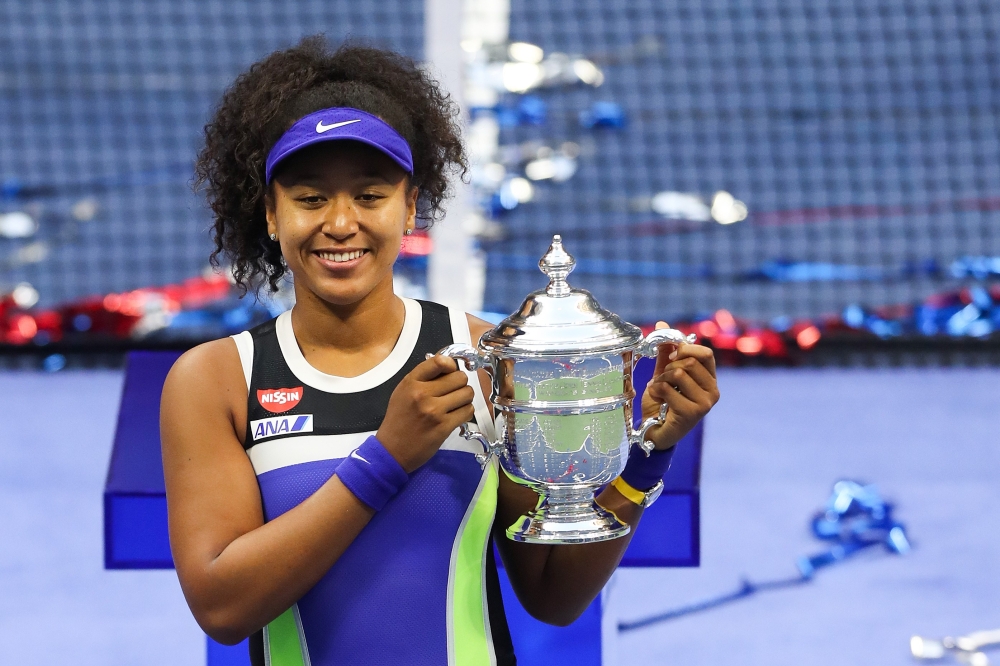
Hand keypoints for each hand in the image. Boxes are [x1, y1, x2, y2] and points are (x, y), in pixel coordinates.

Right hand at [377, 355, 475, 472]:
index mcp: (411, 382)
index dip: (452, 365)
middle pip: (459, 377)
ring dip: (465, 398)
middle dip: (460, 384)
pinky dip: (465, 412)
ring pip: (467, 393)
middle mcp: (422, 394)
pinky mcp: (444, 427)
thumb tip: (449, 368)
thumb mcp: (403, 392)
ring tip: (456, 404)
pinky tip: (456, 415)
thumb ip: (423, 378)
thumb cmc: (398, 420)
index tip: (451, 372)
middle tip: (453, 392)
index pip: (440, 361)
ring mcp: (434, 411)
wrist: (392, 450)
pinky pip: (467, 411)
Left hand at [640, 321, 719, 449]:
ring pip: (678, 373)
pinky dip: (656, 392)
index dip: (685, 349)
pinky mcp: (693, 413)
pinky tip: (659, 402)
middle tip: (662, 381)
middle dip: (668, 368)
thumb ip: (665, 352)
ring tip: (660, 392)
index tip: (670, 357)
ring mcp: (705, 403)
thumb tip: (662, 324)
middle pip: (689, 362)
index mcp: (710, 379)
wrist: (654, 431)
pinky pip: (668, 388)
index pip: (705, 353)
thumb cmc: (662, 403)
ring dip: (661, 380)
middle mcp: (713, 391)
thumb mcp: (663, 374)